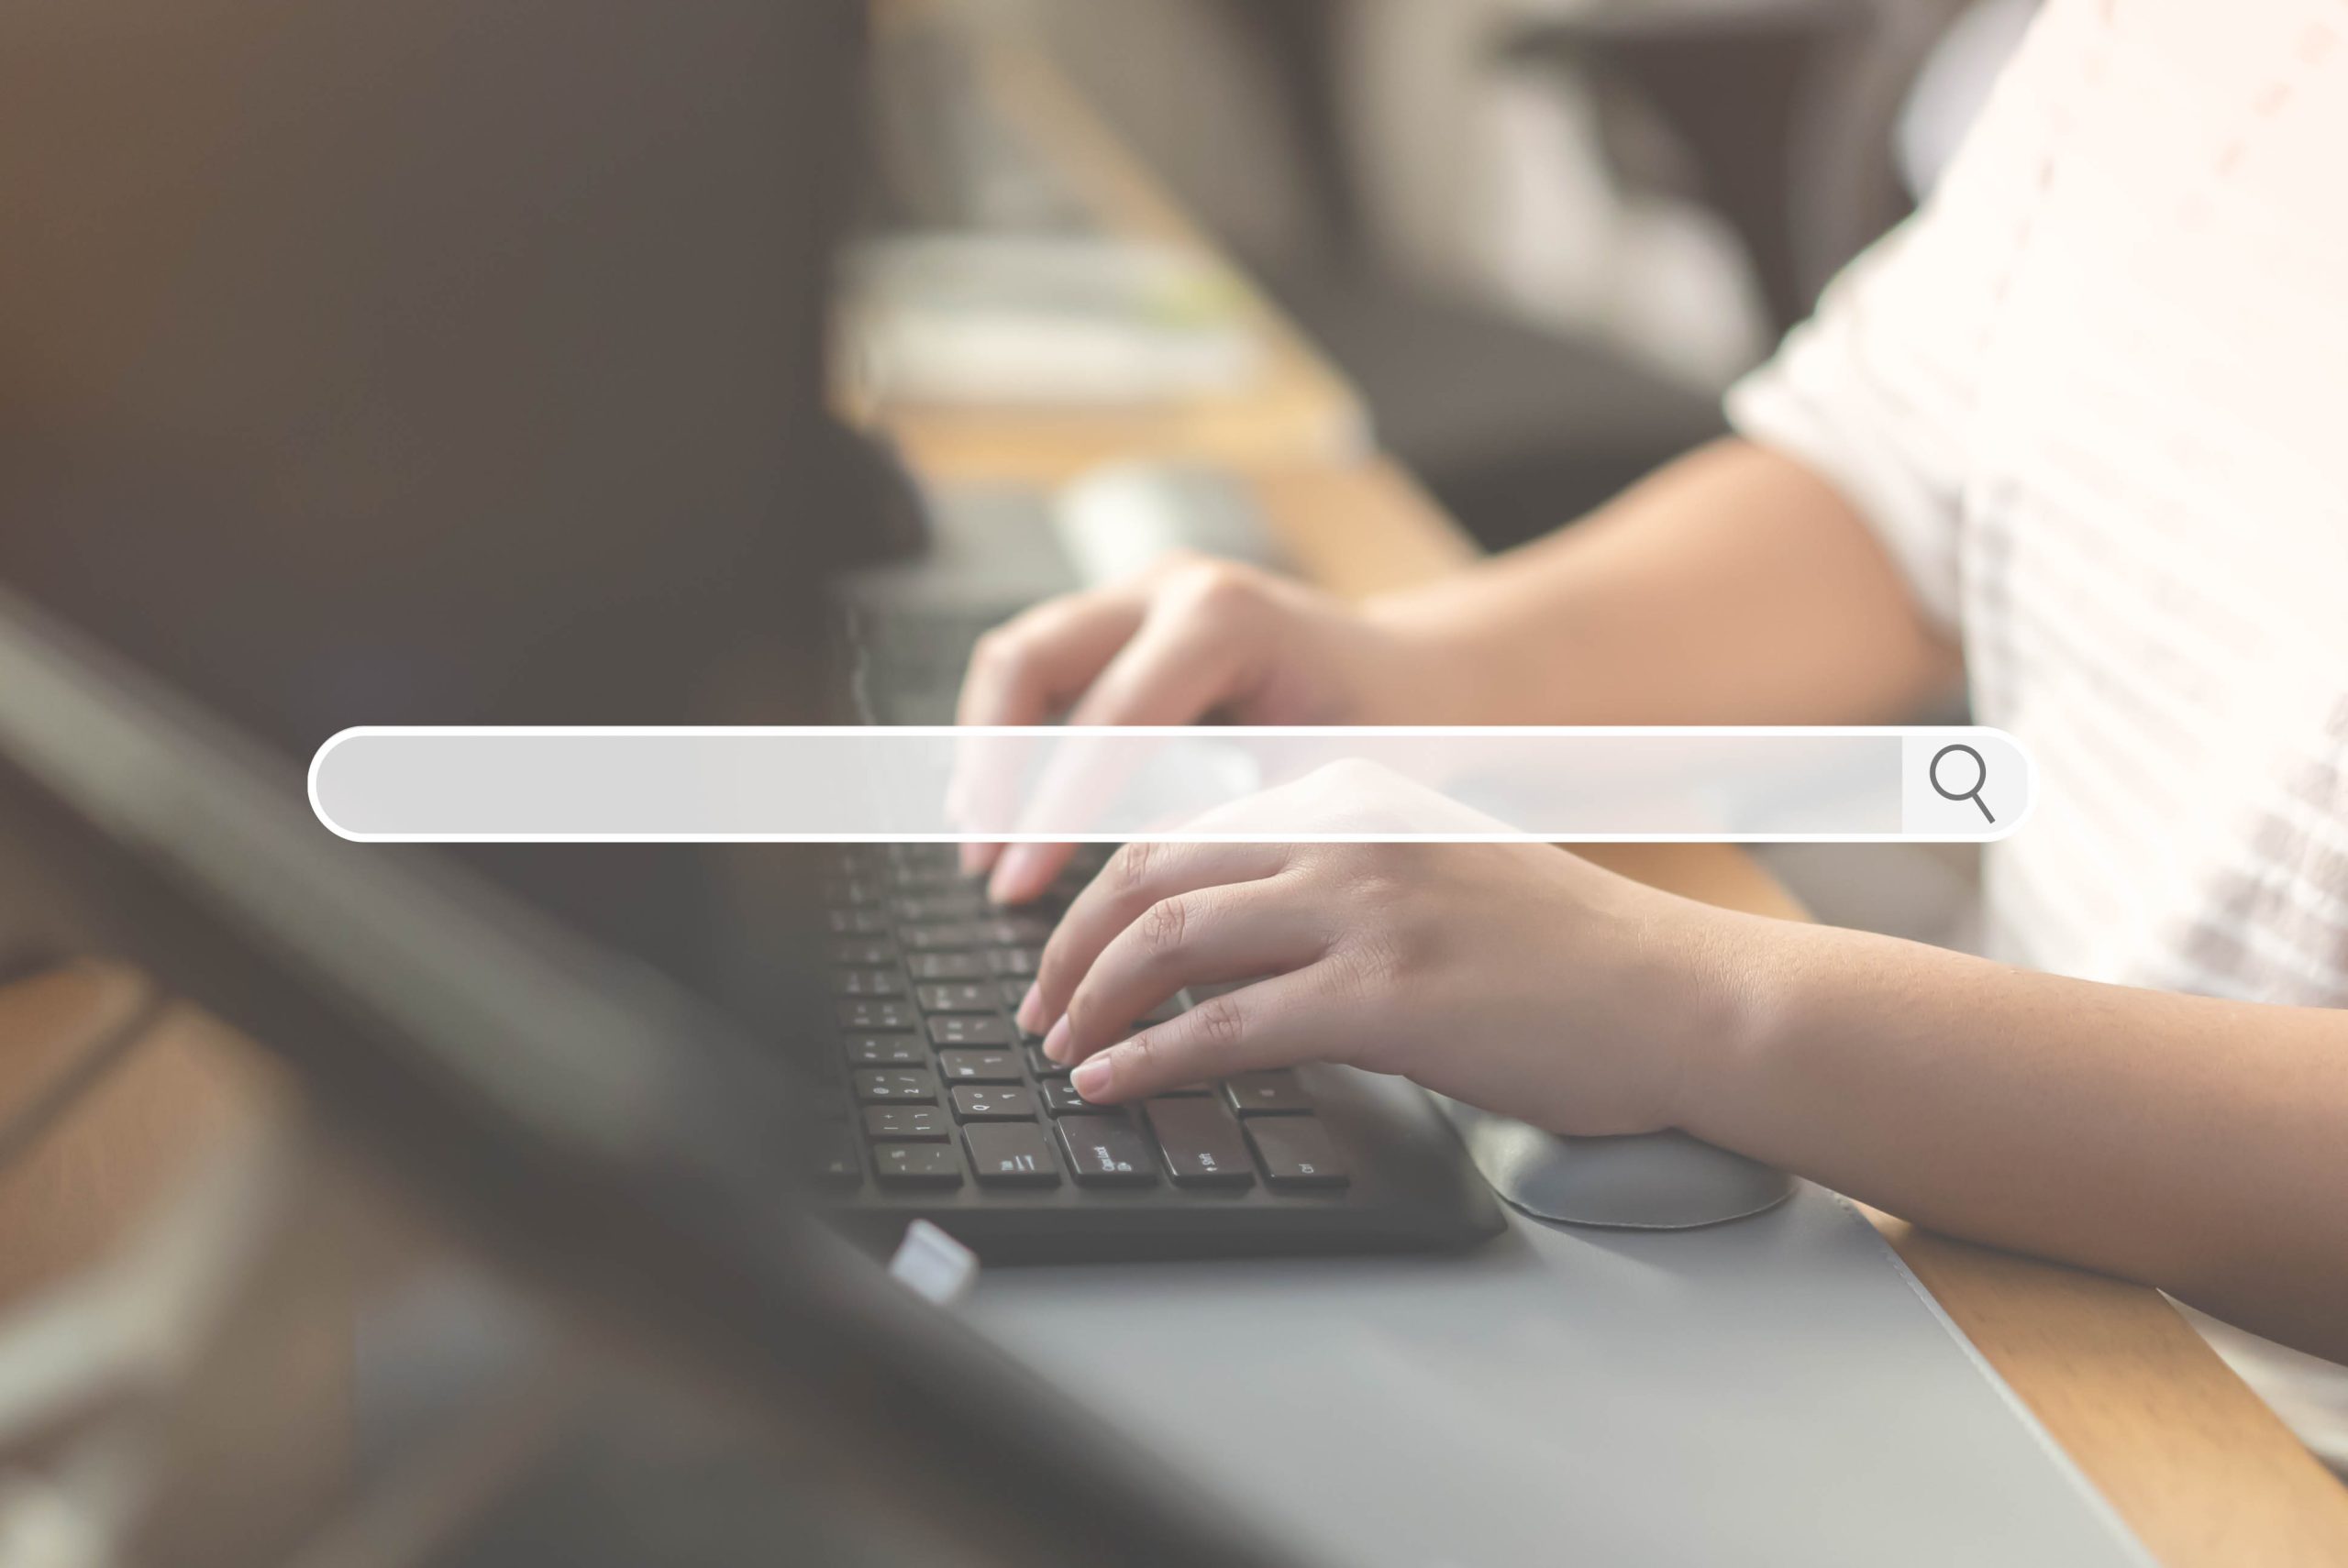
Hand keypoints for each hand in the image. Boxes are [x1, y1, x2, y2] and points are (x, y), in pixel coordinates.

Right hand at [952, 554, 1465, 901]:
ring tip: (980, 842)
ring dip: (988, 751)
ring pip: (1018, 656)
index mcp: (1226, 617)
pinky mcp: (1126, 618)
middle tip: (986, 862)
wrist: (1422, 674)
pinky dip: (1010, 736)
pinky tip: (1002, 808)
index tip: (1020, 883)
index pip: (1106, 721)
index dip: (1053, 811)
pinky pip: (1041, 668)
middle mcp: (1173, 586)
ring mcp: (1142, 593)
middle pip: (1030, 659)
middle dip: (994, 768)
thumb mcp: (1322, 786)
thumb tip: (1132, 895)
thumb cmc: (1393, 727)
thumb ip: (1228, 826)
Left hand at [1013, 782, 1759, 1136]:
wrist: (1684, 996)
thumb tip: (1235, 947)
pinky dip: (1149, 1056)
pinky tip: (1114, 1081)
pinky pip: (1224, 1026)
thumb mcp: (1443, 879)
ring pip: (1170, 939)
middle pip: (1152, 873)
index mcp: (1356, 795)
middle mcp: (1349, 833)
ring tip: (1062, 1048)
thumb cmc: (1576, 957)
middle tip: (1042, 1005)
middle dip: (1073, 945)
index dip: (1106, 895)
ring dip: (1093, 1000)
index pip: (1186, 833)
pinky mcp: (1383, 996)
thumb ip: (1341, 888)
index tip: (1071, 951)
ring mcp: (1365, 910)